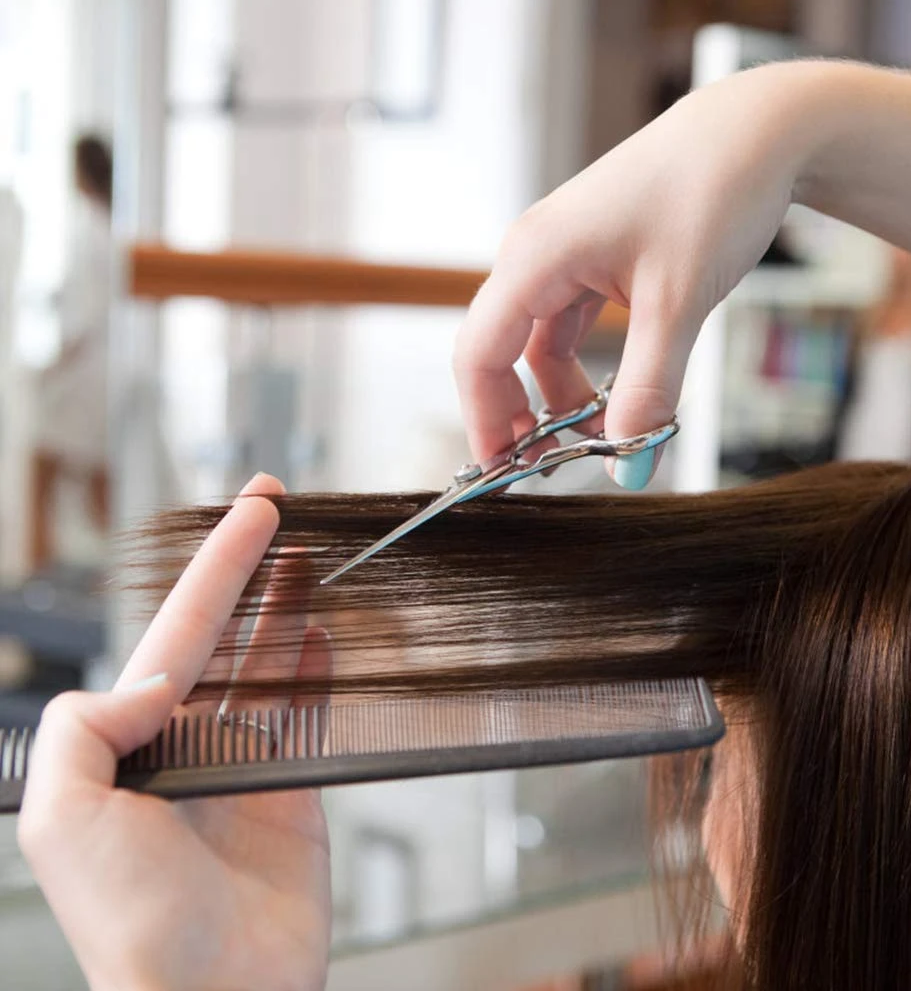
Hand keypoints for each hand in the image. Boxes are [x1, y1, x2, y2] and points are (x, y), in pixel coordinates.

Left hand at [18, 474, 333, 990]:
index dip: (218, 565)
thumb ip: (85, 728)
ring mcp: (244, 762)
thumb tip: (154, 677)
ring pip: (269, 662)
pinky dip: (316, 668)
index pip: (180, 630)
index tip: (254, 511)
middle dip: (249, 568)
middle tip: (277, 508)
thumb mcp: (63, 820)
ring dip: (287, 607)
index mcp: (135, 739)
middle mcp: (188, 740)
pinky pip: (308, 710)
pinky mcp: (294, 788)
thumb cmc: (135, 927)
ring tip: (309, 557)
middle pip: (225, 633)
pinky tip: (322, 633)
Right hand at [454, 60, 910, 487]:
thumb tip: (629, 471)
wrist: (759, 131)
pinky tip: (615, 399)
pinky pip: (568, 330)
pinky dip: (584, 371)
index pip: (480, 355)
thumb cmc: (713, 192)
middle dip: (518, 416)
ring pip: (537, 347)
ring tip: (602, 440)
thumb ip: (648, 391)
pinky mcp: (590, 262)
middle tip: (549, 469)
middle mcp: (534, 255)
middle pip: (498, 353)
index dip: (484, 420)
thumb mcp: (678, 304)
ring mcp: (561, 258)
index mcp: (535, 257)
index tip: (502, 475)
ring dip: (560, 398)